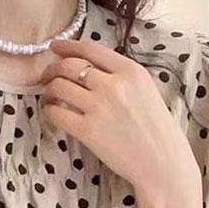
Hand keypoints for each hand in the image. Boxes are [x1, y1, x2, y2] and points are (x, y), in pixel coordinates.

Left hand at [39, 37, 201, 199]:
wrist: (161, 162)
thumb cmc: (156, 130)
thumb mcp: (146, 90)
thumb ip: (121, 76)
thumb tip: (90, 68)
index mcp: (131, 71)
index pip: (90, 48)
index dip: (67, 46)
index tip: (55, 47)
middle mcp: (114, 85)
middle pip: (69, 65)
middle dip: (52, 68)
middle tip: (47, 76)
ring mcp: (99, 108)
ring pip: (58, 86)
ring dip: (48, 90)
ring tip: (49, 97)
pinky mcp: (88, 131)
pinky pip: (56, 113)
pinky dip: (48, 110)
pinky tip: (51, 113)